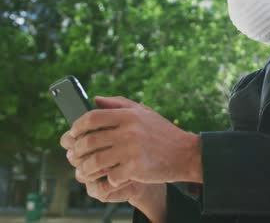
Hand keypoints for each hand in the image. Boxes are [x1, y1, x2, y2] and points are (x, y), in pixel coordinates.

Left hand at [60, 96, 201, 186]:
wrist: (187, 154)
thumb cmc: (163, 133)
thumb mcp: (145, 112)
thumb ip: (119, 104)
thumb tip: (94, 99)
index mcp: (129, 115)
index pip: (92, 117)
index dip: (77, 127)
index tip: (73, 134)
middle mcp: (129, 131)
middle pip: (89, 141)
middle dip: (76, 150)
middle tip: (73, 155)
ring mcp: (132, 150)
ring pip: (95, 161)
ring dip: (86, 169)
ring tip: (84, 171)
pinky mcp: (136, 168)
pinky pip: (111, 176)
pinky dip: (109, 179)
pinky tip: (112, 177)